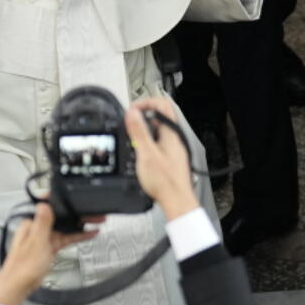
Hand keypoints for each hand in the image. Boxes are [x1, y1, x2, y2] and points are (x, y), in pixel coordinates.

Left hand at [0, 203, 96, 304]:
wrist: (18, 286)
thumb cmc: (22, 267)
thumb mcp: (36, 241)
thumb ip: (42, 222)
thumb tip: (44, 203)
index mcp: (31, 223)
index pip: (51, 207)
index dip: (65, 202)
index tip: (77, 199)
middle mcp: (37, 228)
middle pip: (60, 217)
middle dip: (77, 214)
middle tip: (93, 213)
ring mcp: (43, 238)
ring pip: (64, 228)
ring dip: (79, 226)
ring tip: (95, 222)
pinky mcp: (48, 248)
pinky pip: (64, 239)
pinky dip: (76, 237)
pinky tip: (87, 234)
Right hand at [125, 97, 197, 220]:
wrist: (176, 201)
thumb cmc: (165, 181)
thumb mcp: (146, 154)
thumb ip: (139, 132)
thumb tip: (132, 113)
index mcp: (171, 133)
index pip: (162, 104)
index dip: (146, 102)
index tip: (132, 110)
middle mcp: (174, 138)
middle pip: (159, 116)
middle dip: (141, 117)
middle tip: (128, 124)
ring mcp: (173, 148)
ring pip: (157, 130)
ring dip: (143, 131)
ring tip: (131, 139)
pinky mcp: (170, 158)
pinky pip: (157, 142)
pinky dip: (146, 143)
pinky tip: (139, 153)